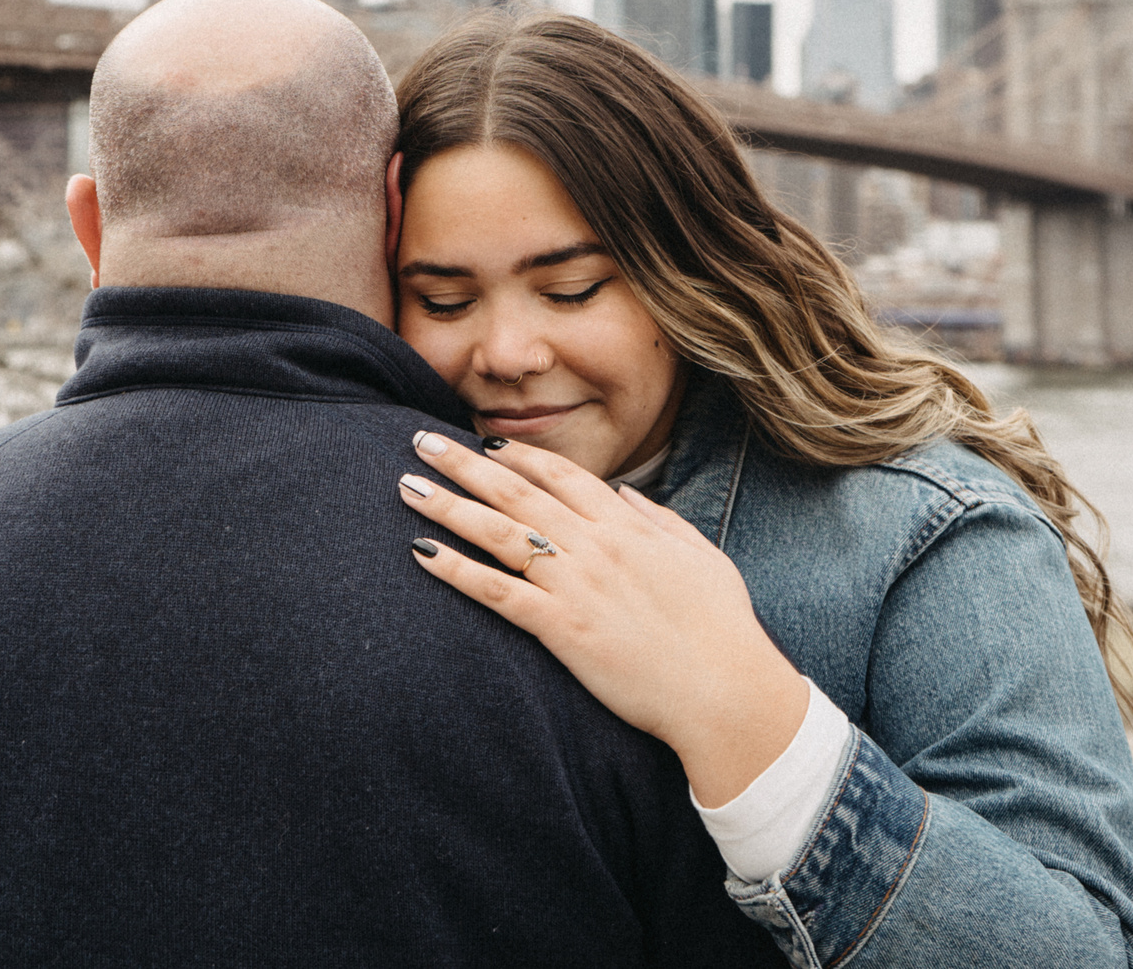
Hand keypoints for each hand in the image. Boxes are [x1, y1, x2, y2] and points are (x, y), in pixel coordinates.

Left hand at [402, 431, 809, 805]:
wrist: (725, 691)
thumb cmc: (721, 628)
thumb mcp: (700, 556)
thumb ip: (660, 520)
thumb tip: (625, 494)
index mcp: (627, 526)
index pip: (561, 474)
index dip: (518, 455)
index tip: (484, 443)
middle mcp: (595, 545)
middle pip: (516, 490)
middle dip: (464, 463)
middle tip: (422, 441)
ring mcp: (576, 584)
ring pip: (498, 532)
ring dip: (449, 505)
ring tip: (407, 487)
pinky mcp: (562, 628)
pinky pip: (497, 592)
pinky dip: (457, 570)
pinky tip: (422, 553)